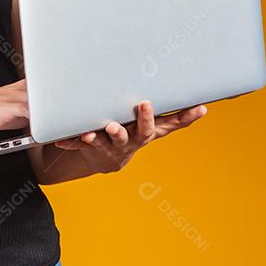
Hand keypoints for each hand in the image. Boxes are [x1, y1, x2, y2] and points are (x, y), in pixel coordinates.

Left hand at [51, 100, 206, 173]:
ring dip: (104, 134)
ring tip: (99, 129)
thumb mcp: (151, 128)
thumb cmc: (130, 134)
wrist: (105, 160)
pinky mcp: (90, 148)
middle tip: (144, 104)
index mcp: (147, 133)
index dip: (185, 118)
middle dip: (143, 119)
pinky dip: (71, 141)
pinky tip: (61, 140)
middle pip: (141, 132)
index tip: (198, 107)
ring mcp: (111, 146)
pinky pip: (79, 144)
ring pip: (109, 140)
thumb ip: (171, 118)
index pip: (171, 125)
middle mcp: (132, 140)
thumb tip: (204, 105)